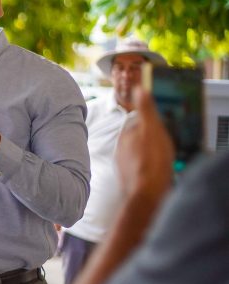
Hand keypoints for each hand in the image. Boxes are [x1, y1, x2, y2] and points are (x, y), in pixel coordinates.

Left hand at [115, 88, 174, 205]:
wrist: (144, 196)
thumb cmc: (151, 162)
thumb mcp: (152, 131)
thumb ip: (145, 110)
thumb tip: (138, 88)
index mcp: (126, 134)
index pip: (139, 122)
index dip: (152, 124)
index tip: (161, 128)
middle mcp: (121, 148)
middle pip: (139, 137)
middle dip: (149, 139)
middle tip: (163, 146)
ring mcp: (123, 163)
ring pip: (139, 152)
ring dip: (148, 153)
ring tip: (160, 160)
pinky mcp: (127, 177)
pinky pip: (139, 166)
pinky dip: (146, 166)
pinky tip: (154, 171)